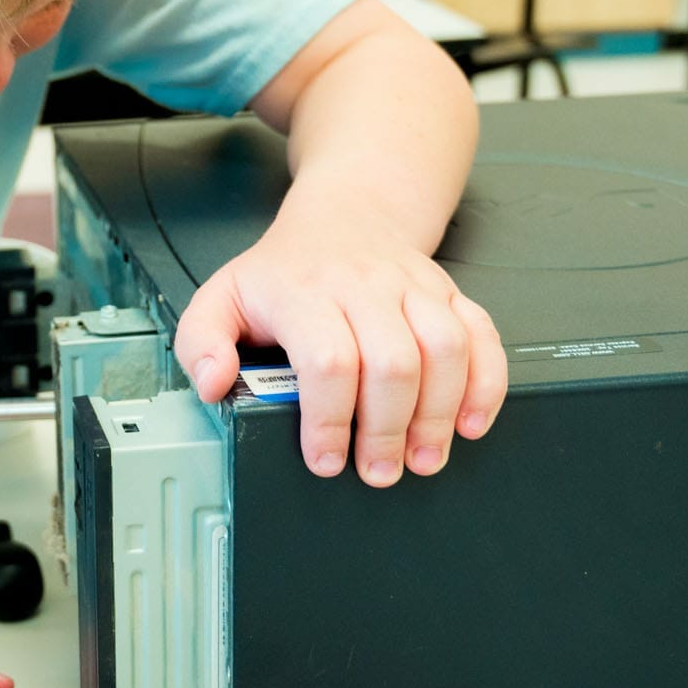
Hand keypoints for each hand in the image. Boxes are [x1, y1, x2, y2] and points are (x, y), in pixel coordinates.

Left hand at [174, 207, 506, 486]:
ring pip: (445, 349)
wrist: (344, 216)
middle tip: (378, 471)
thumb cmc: (284, 272)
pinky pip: (483, 336)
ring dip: (439, 414)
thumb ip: (201, 343)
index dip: (330, 419)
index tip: (326, 459)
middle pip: (393, 362)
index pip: (328, 360)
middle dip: (388, 430)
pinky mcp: (450, 294)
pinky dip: (485, 385)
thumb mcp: (222, 297)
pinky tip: (470, 423)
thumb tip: (214, 384)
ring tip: (423, 458)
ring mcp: (414, 287)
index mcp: (304, 291)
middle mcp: (364, 285)